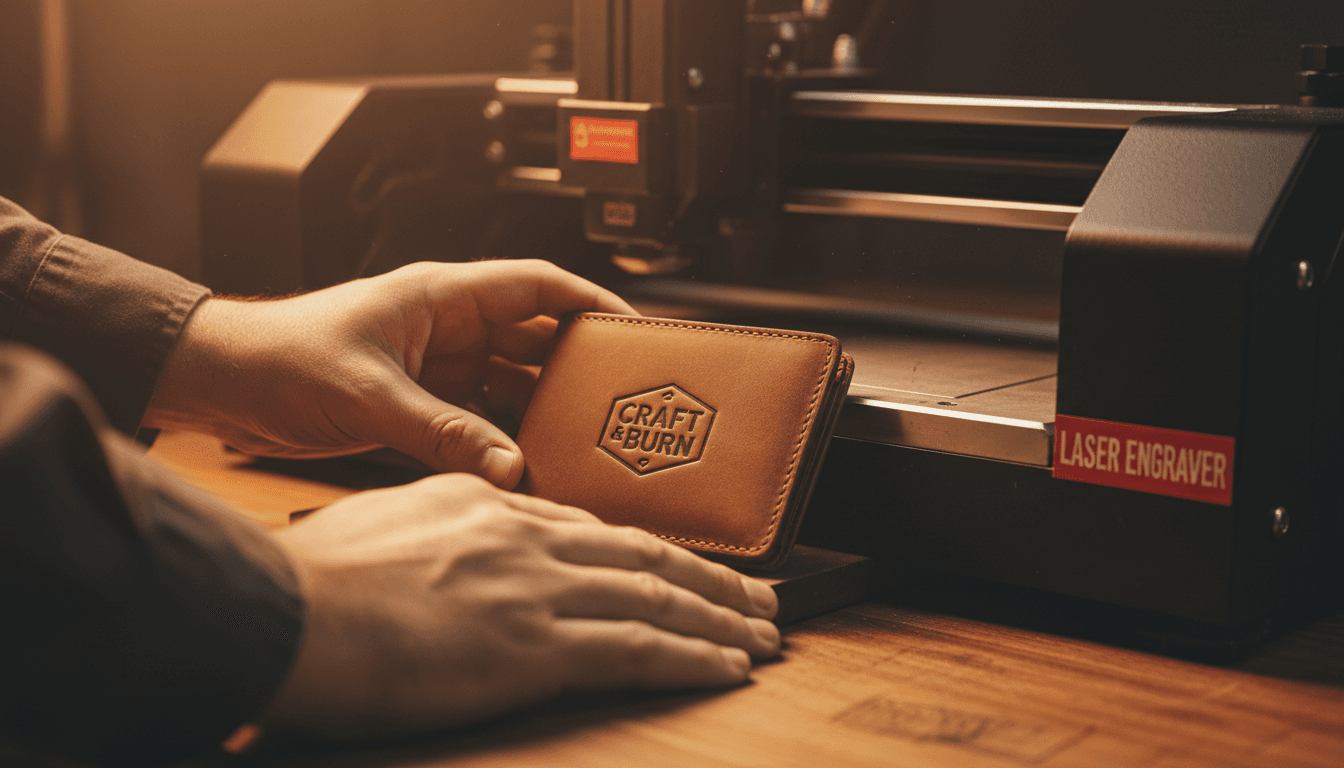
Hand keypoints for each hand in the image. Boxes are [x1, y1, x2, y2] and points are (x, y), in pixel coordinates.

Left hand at [145, 260, 634, 487]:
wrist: (220, 384)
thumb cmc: (277, 359)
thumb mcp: (370, 397)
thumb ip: (443, 434)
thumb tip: (509, 467)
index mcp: (439, 296)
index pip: (535, 285)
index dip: (589, 301)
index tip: (631, 330)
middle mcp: (443, 325)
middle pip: (531, 335)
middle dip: (574, 364)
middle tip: (616, 400)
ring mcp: (432, 363)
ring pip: (508, 380)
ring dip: (538, 407)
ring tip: (578, 439)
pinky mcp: (416, 399)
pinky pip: (478, 414)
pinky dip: (501, 436)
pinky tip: (522, 462)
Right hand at [261, 474, 780, 736]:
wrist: (282, 611)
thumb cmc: (312, 580)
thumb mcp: (384, 524)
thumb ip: (443, 526)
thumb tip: (464, 549)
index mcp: (486, 503)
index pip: (590, 526)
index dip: (648, 549)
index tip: (680, 566)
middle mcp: (524, 535)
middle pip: (643, 552)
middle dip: (711, 577)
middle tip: (761, 594)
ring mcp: (534, 587)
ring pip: (656, 596)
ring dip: (720, 617)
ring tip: (764, 633)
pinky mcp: (534, 644)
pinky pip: (637, 648)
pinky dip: (692, 656)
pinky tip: (727, 665)